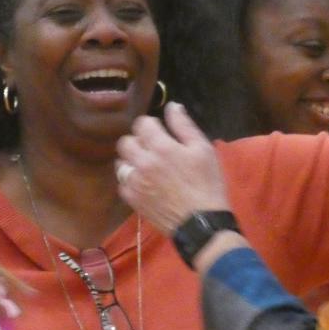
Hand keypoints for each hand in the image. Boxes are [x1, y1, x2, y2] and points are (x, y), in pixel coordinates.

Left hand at [116, 102, 230, 234]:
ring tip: (147, 167)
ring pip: (121, 162)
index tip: (160, 132)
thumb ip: (184, 126)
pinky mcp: (132, 200)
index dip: (150, 125)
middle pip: (125, 142)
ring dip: (131, 161)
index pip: (141, 123)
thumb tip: (172, 106)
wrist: (202, 223)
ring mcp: (135, 183)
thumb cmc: (207, 183)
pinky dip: (130, 181)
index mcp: (161, 147)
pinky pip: (122, 183)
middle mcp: (142, 162)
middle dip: (137, 141)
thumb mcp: (203, 149)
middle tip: (152, 149)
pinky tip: (145, 184)